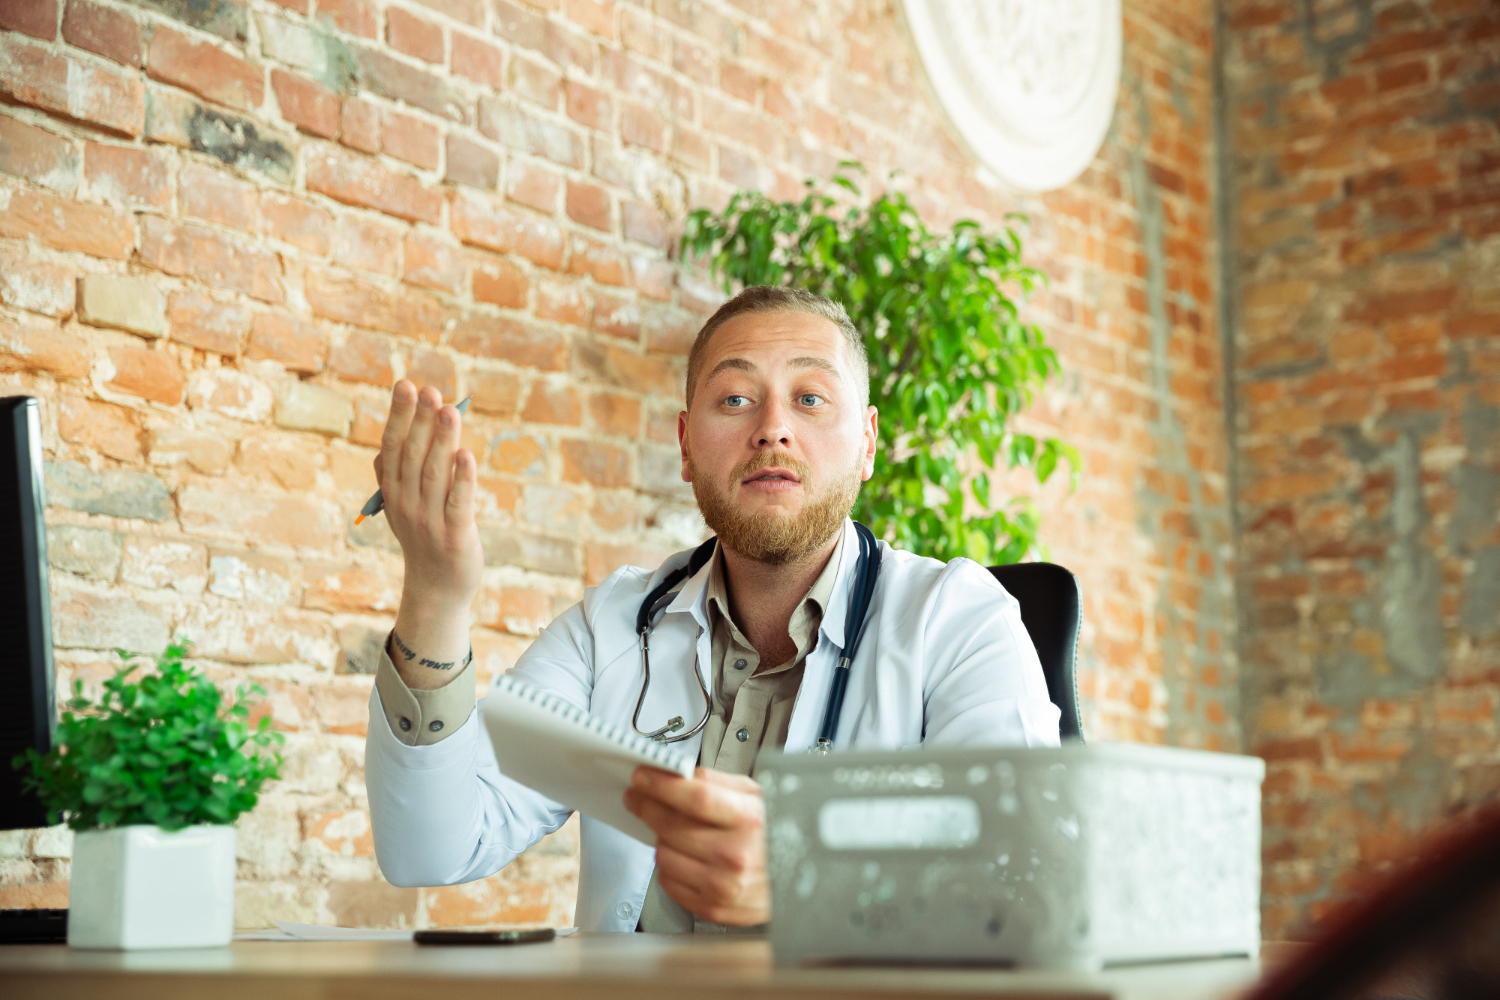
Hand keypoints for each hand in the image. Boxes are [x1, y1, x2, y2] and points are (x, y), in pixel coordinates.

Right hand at [375, 381, 483, 686]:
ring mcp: (430, 520)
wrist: (436, 589)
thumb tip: (388, 443)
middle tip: (429, 391)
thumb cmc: (424, 539)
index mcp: (394, 493)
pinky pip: (458, 503)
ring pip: (435, 474)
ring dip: (442, 441)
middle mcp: (407, 504)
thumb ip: (395, 477)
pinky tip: (466, 455)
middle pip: (413, 456)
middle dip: (420, 421)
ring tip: (449, 412)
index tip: (405, 385)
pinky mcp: (455, 536)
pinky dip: (462, 479)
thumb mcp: (403, 508)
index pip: (392, 448)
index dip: (399, 416)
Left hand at [624, 766, 769, 925]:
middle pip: (670, 827)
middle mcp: (737, 856)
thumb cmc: (783, 833)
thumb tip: (679, 775)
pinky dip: (671, 867)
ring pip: (664, 856)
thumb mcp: (761, 796)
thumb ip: (718, 782)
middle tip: (640, 798)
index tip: (642, 778)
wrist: (806, 876)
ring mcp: (725, 887)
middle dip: (647, 807)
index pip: (694, 797)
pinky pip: (670, 884)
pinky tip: (686, 856)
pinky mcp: (716, 908)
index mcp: (750, 821)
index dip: (660, 785)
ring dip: (662, 839)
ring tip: (676, 832)